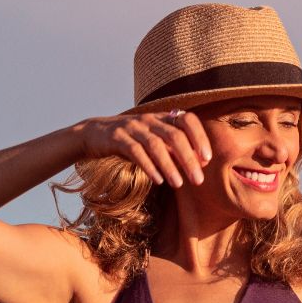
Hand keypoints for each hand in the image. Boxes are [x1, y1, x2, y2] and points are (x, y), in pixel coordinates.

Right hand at [78, 110, 212, 188]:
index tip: (207, 159)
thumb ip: (175, 150)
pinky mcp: (117, 137)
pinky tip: (157, 180)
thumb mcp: (154, 142)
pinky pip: (135, 151)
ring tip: (178, 184)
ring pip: (155, 144)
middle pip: (174, 135)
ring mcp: (132, 127)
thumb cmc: (130, 141)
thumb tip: (200, 163)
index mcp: (161, 118)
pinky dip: (148, 166)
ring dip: (169, 165)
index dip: (199, 137)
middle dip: (188, 159)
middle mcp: (149, 119)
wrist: (93, 134)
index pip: (187, 120)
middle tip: (198, 180)